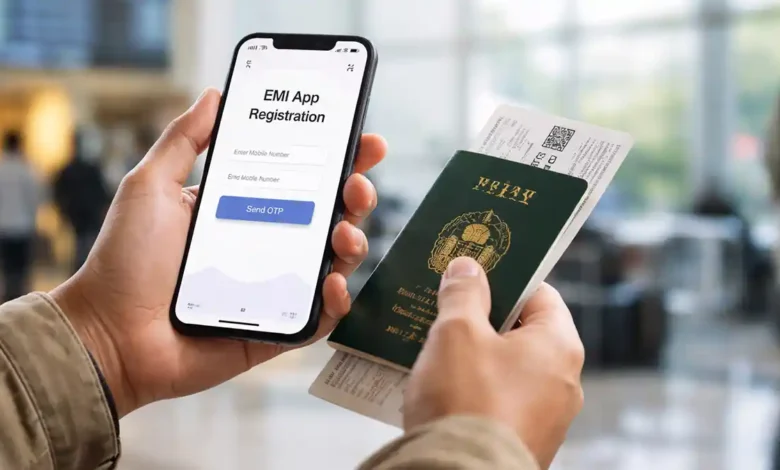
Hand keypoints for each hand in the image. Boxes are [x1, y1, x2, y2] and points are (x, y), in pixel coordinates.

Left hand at [50, 88, 386, 416]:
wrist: (108, 333)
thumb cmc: (124, 261)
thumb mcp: (151, 187)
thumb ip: (183, 140)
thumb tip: (215, 95)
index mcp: (244, 208)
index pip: (302, 179)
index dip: (339, 160)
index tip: (364, 142)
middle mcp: (267, 245)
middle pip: (330, 217)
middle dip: (356, 197)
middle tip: (357, 186)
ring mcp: (275, 287)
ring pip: (334, 262)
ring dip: (353, 244)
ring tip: (343, 234)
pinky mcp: (277, 328)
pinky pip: (321, 316)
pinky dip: (336, 301)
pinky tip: (332, 284)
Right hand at [404, 257, 583, 468]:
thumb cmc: (466, 402)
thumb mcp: (457, 332)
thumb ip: (464, 293)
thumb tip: (468, 268)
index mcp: (559, 346)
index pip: (539, 294)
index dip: (505, 280)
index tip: (473, 275)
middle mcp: (563, 382)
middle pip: (522, 332)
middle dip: (482, 319)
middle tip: (446, 310)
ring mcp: (546, 417)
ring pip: (507, 370)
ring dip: (473, 357)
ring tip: (435, 350)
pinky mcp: (522, 442)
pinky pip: (498, 403)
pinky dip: (473, 392)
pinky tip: (441, 390)